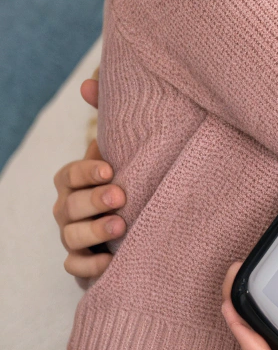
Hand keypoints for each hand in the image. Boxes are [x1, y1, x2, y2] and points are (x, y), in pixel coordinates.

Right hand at [53, 79, 124, 281]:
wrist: (136, 219)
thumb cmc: (127, 177)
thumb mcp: (122, 148)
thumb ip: (108, 116)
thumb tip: (89, 81)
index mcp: (74, 180)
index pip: (68, 174)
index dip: (85, 172)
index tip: (110, 169)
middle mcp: (68, 208)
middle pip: (68, 206)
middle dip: (93, 201)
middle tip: (121, 197)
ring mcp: (73, 236)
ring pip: (70, 236)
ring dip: (94, 232)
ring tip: (120, 227)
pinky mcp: (84, 262)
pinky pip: (75, 268)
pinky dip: (89, 267)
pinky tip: (110, 262)